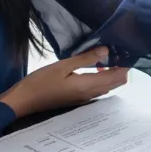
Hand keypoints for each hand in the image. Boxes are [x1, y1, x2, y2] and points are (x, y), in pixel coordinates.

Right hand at [0, 47, 129, 117]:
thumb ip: (85, 59)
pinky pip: (99, 88)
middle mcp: (91, 94)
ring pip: (108, 86)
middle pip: (117, 83)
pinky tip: (95, 68)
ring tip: (106, 56)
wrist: (25, 101)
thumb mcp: (62, 66)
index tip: (125, 50)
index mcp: (89, 86)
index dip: (125, 65)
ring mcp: (86, 98)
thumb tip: (106, 50)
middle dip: (121, 68)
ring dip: (112, 73)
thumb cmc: (40, 82)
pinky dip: (102, 78)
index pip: (118, 77)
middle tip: (117, 51)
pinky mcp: (80, 98)